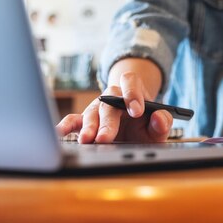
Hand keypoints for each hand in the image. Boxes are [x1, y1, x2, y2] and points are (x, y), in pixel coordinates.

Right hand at [56, 72, 171, 142]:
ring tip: (88, 140)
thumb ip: (163, 121)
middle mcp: (112, 96)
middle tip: (106, 138)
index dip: (132, 94)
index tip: (136, 111)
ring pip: (92, 112)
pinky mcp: (86, 120)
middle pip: (108, 102)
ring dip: (88, 127)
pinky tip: (60, 132)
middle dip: (107, 121)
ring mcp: (98, 108)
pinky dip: (66, 125)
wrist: (136, 127)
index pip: (130, 82)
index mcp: (132, 91)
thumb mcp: (158, 125)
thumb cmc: (146, 125)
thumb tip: (159, 117)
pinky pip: (74, 119)